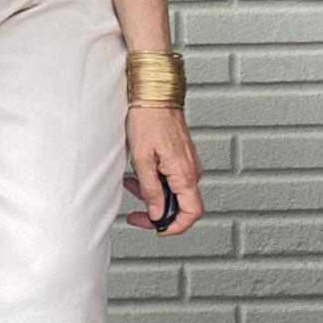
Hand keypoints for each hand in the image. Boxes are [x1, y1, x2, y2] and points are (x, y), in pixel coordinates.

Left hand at [123, 104, 202, 237]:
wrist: (155, 93)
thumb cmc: (148, 119)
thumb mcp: (141, 159)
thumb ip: (150, 189)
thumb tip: (157, 213)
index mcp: (184, 173)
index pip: (191, 213)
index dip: (175, 227)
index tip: (157, 229)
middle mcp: (191, 170)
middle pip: (181, 205)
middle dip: (156, 211)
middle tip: (136, 213)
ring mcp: (188, 163)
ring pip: (174, 191)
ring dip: (152, 195)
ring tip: (131, 185)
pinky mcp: (181, 156)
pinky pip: (172, 178)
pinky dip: (155, 181)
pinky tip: (139, 174)